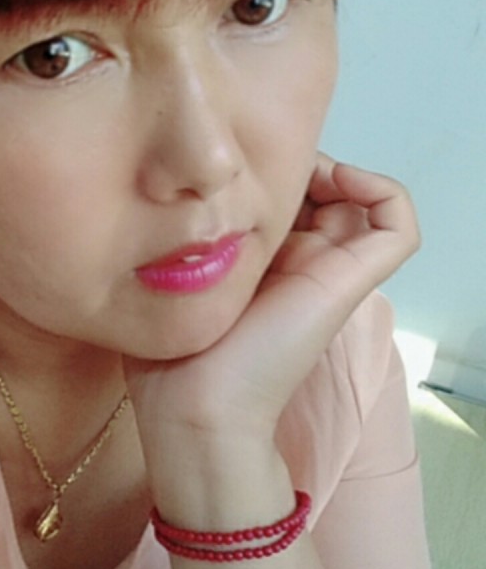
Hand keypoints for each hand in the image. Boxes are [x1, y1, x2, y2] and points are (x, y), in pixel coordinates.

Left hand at [124, 154, 419, 445]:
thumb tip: (177, 198)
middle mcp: (301, 262)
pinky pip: (397, 224)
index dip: (270, 170)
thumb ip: (182, 244)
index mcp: (263, 264)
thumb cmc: (174, 353)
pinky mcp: (350, 280)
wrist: (196, 408)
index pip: (285, 198)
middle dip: (299, 164)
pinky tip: (338, 179)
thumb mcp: (172, 281)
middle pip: (322, 193)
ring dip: (336, 169)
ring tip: (297, 167)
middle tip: (263, 160)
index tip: (233, 164)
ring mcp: (330, 270)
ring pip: (359, 202)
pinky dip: (381, 190)